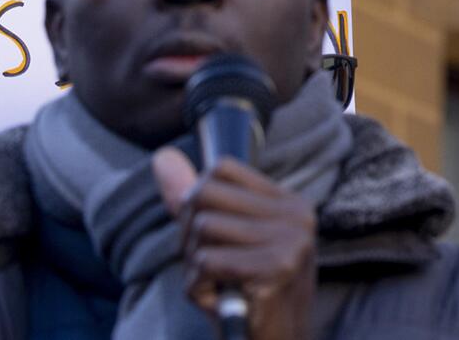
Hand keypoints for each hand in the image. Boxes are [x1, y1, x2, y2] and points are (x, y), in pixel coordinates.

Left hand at [155, 147, 316, 339]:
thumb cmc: (245, 296)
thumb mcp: (224, 243)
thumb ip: (195, 200)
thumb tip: (162, 157)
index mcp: (290, 203)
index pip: (222, 168)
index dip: (197, 201)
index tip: (208, 236)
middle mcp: (296, 215)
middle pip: (206, 194)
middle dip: (190, 235)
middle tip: (208, 267)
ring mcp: (291, 240)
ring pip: (203, 228)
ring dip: (194, 265)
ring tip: (216, 285)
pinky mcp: (277, 268)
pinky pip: (206, 262)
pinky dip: (198, 287)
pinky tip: (218, 301)